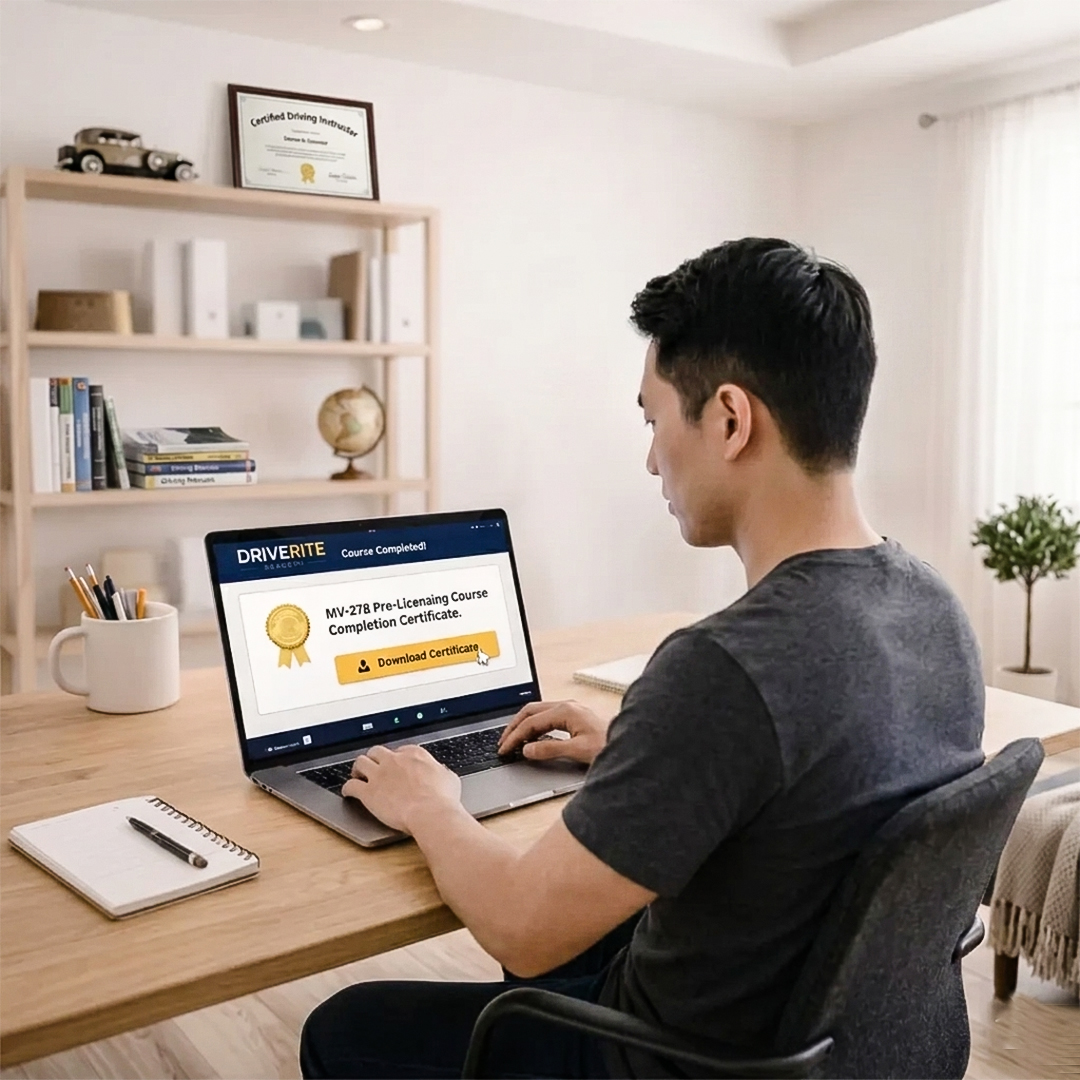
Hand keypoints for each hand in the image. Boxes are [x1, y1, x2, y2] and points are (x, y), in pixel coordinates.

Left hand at [341, 744, 461, 833]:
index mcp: (414, 755)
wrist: (430, 813)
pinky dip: (348, 788)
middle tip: (374, 766)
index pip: (400, 750)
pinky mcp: (369, 792)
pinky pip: (351, 785)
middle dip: (374, 758)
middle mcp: (395, 760)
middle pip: (377, 751)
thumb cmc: (442, 799)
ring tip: (357, 775)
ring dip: (358, 768)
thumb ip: (441, 772)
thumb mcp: (449, 778)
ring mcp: (380, 775)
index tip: (396, 764)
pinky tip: (347, 792)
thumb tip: (442, 773)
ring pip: (360, 762)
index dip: (396, 758)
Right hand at [498, 700, 607, 765]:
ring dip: (523, 725)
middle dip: (513, 727)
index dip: (514, 736)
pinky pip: (546, 717)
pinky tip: (532, 737)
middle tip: (502, 743)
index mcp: (564, 711)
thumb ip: (550, 749)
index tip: (504, 749)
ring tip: (513, 740)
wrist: (632, 743)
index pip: (530, 722)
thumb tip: (527, 749)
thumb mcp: (578, 751)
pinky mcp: (574, 716)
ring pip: (537, 712)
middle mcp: (566, 706)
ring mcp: (570, 709)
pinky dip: (534, 726)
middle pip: (530, 711)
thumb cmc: (608, 745)